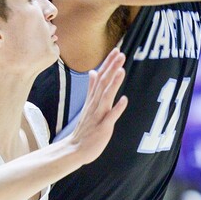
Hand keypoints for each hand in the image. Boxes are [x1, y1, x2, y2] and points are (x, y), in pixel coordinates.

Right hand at [69, 48, 127, 165]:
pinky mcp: (103, 128)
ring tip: (121, 70)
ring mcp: (98, 116)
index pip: (101, 78)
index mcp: (93, 99)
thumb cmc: (85, 128)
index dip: (108, 64)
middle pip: (104, 83)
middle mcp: (95, 104)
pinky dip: (117, 108)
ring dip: (114, 84)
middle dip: (112, 68)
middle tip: (120, 54)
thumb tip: (93, 72)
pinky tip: (124, 100)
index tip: (116, 50)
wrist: (75, 149)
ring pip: (106, 97)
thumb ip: (92, 88)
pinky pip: (110, 117)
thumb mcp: (88, 104)